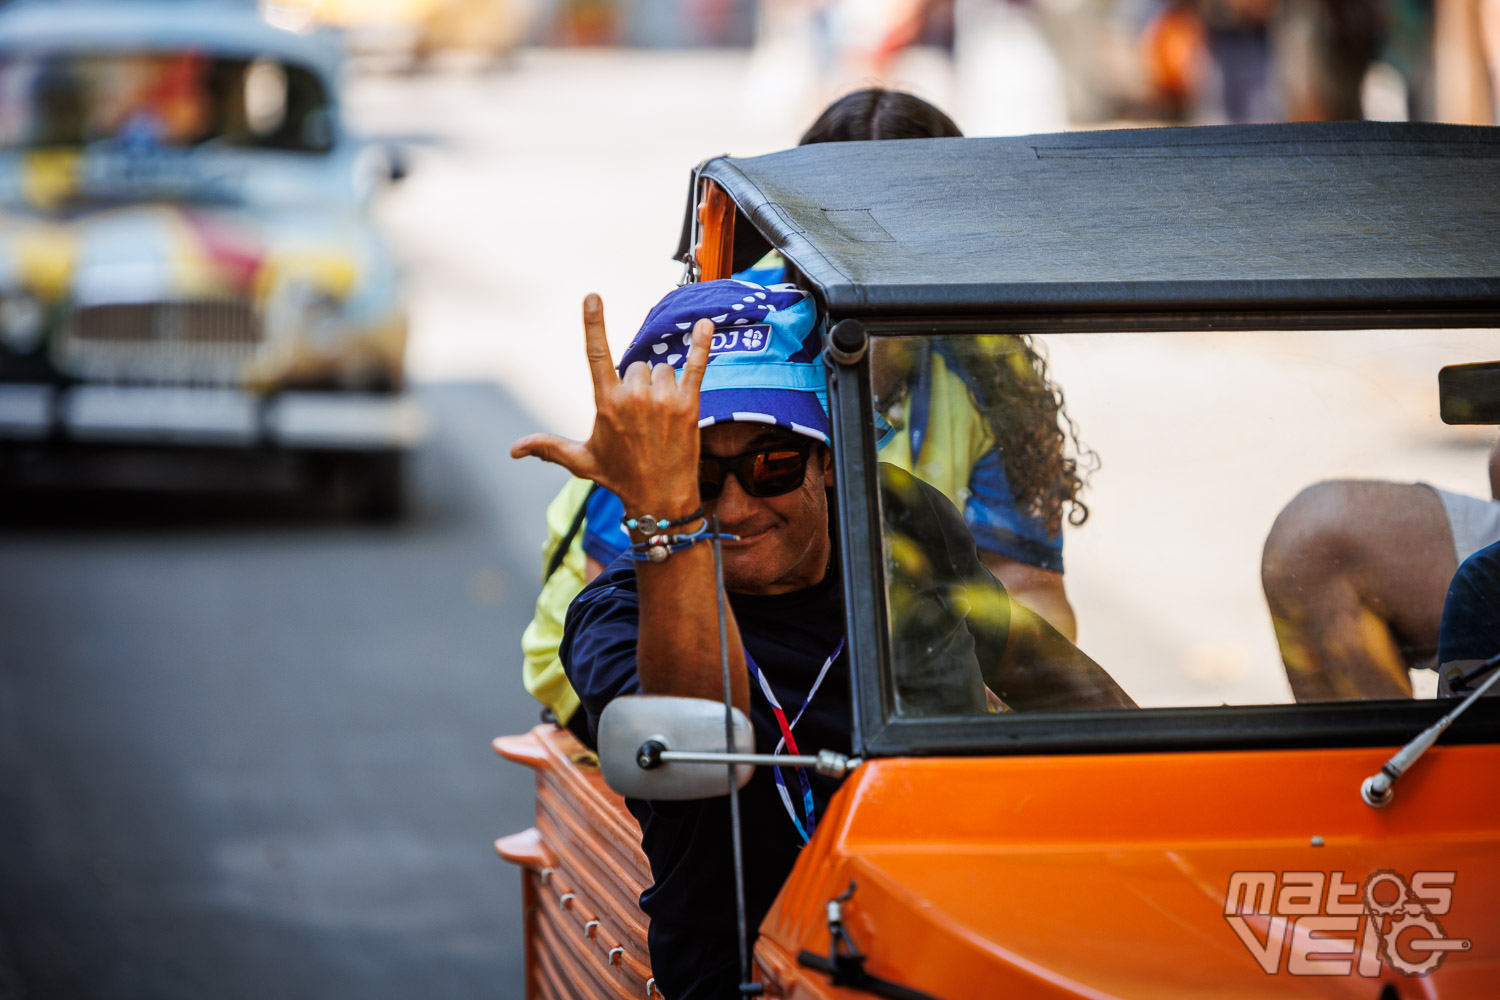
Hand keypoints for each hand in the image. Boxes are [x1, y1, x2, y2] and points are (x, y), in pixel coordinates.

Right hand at [511, 294, 712, 513]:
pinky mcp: (688, 404)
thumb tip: (514, 450)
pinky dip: (701, 345)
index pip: (596, 354)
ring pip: (662, 368)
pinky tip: (705, 325)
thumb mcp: (581, 461)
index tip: (592, 297)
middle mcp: (634, 397)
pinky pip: (696, 366)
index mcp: (607, 403)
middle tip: (642, 417)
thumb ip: (548, 447)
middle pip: (636, 364)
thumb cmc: (620, 478)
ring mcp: (663, 399)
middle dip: (638, 383)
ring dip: (662, 384)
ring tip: (661, 416)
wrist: (660, 499)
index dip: (594, 324)